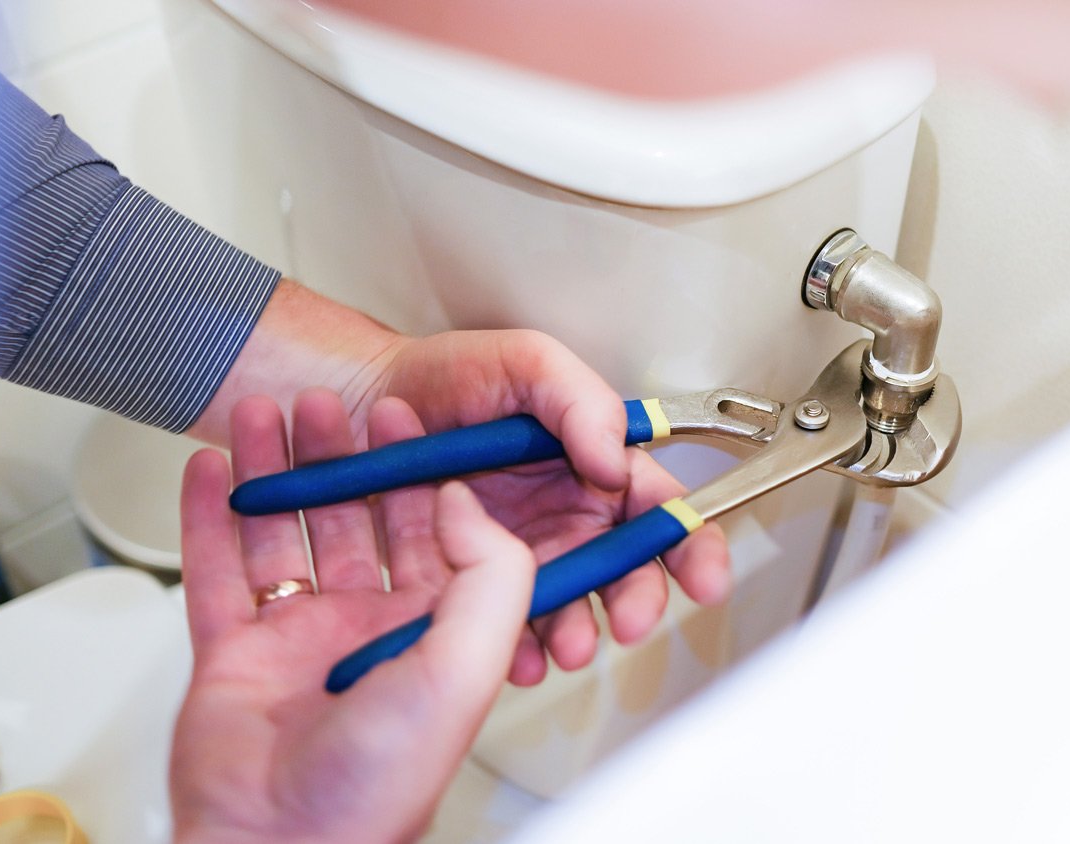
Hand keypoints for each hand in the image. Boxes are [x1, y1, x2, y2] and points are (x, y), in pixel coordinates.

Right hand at [170, 389, 532, 842]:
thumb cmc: (381, 781)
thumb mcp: (465, 665)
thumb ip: (488, 575)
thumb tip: (464, 501)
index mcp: (433, 630)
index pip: (431, 530)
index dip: (415, 469)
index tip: (401, 415)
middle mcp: (369, 629)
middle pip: (353, 521)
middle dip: (338, 457)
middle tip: (323, 400)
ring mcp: (299, 639)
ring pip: (283, 534)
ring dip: (271, 472)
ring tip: (260, 414)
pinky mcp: (234, 653)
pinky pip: (219, 571)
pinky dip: (209, 517)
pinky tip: (208, 471)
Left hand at [372, 328, 730, 683]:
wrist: (364, 401)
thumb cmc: (448, 375)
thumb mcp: (524, 362)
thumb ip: (578, 401)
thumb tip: (614, 458)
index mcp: (597, 468)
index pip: (659, 507)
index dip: (692, 545)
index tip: (704, 577)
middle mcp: (570, 518)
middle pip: (625, 571)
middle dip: (636, 602)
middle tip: (629, 622)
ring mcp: (523, 555)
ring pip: (570, 607)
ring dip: (577, 633)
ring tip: (567, 645)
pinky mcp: (474, 583)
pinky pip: (502, 624)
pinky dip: (513, 646)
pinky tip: (515, 655)